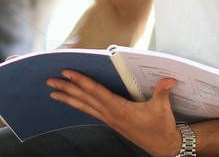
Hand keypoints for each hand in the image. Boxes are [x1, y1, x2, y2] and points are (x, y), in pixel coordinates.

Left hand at [47, 70, 181, 156]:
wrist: (163, 145)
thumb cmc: (161, 126)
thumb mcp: (162, 108)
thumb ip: (163, 91)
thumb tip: (168, 78)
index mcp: (119, 108)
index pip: (96, 91)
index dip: (81, 81)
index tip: (67, 73)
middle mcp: (110, 114)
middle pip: (84, 98)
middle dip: (66, 89)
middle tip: (50, 81)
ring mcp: (109, 119)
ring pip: (84, 106)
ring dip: (68, 98)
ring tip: (53, 92)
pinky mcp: (111, 122)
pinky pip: (91, 111)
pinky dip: (79, 105)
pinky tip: (72, 101)